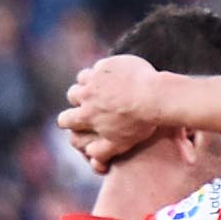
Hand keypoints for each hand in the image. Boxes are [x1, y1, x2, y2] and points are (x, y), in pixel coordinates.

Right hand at [56, 53, 173, 170]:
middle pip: (72, 95)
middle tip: (93, 101)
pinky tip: (117, 77)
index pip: (64, 119)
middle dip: (80, 99)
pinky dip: (105, 72)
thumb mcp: (121, 144)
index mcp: (86, 115)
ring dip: (89, 83)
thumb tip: (89, 155)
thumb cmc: (140, 124)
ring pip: (82, 79)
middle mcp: (86, 95)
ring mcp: (96, 77)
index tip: (76, 120)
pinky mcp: (107, 64)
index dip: (68, 121)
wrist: (156, 98)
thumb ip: (101, 152)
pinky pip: (99, 67)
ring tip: (103, 88)